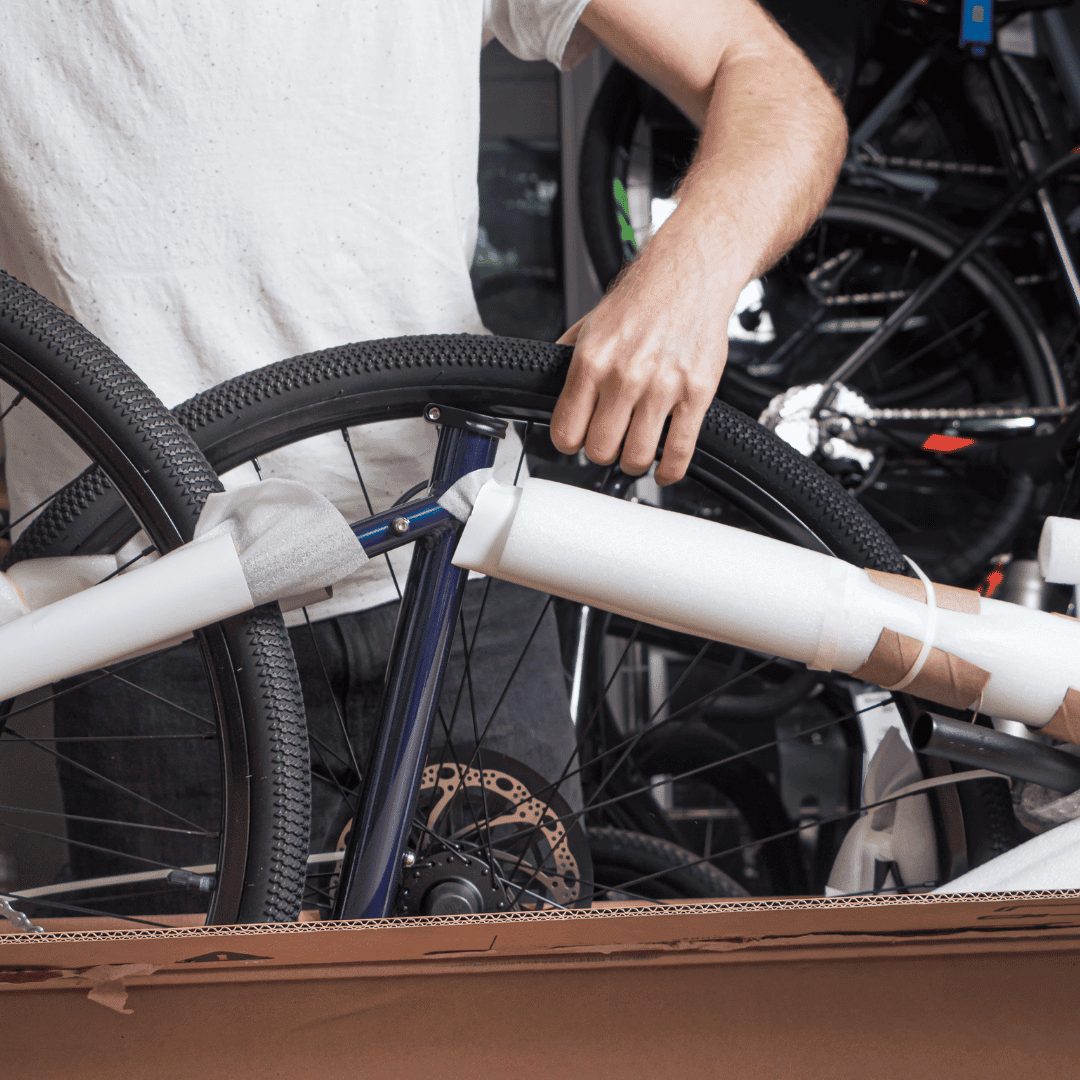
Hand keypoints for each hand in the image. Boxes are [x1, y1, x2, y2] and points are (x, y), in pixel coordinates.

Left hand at [551, 225, 740, 485]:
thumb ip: (567, 357)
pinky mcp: (696, 393)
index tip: (577, 440)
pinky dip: (669, 470)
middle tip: (610, 444)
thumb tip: (546, 382)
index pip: (566, 431)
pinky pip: (680, 450)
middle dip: (602, 453)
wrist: (690, 273)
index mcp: (592, 361)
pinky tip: (664, 467)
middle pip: (600, 450)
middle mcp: (625, 376)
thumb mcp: (590, 324)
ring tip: (636, 452)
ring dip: (634, 462)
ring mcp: (662, 387)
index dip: (569, 443)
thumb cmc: (643, 297)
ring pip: (637, 456)